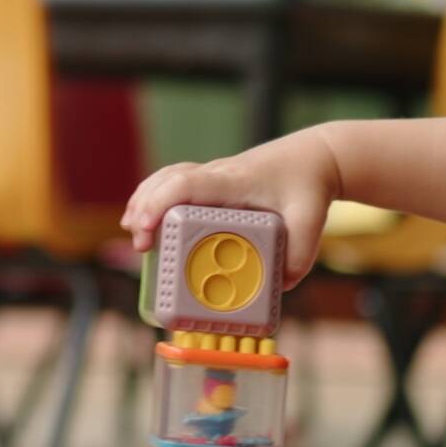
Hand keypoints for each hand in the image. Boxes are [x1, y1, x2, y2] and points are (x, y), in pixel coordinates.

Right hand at [123, 130, 342, 280]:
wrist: (312, 157)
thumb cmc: (307, 185)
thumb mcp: (310, 223)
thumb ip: (298, 258)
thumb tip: (277, 289)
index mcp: (234, 181)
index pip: (186, 183)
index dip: (160, 203)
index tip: (146, 229)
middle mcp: (216, 174)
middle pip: (167, 181)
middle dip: (145, 209)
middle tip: (140, 245)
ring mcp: (211, 175)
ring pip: (165, 179)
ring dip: (144, 202)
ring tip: (133, 233)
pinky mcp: (210, 182)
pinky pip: (172, 183)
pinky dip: (153, 198)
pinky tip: (144, 218)